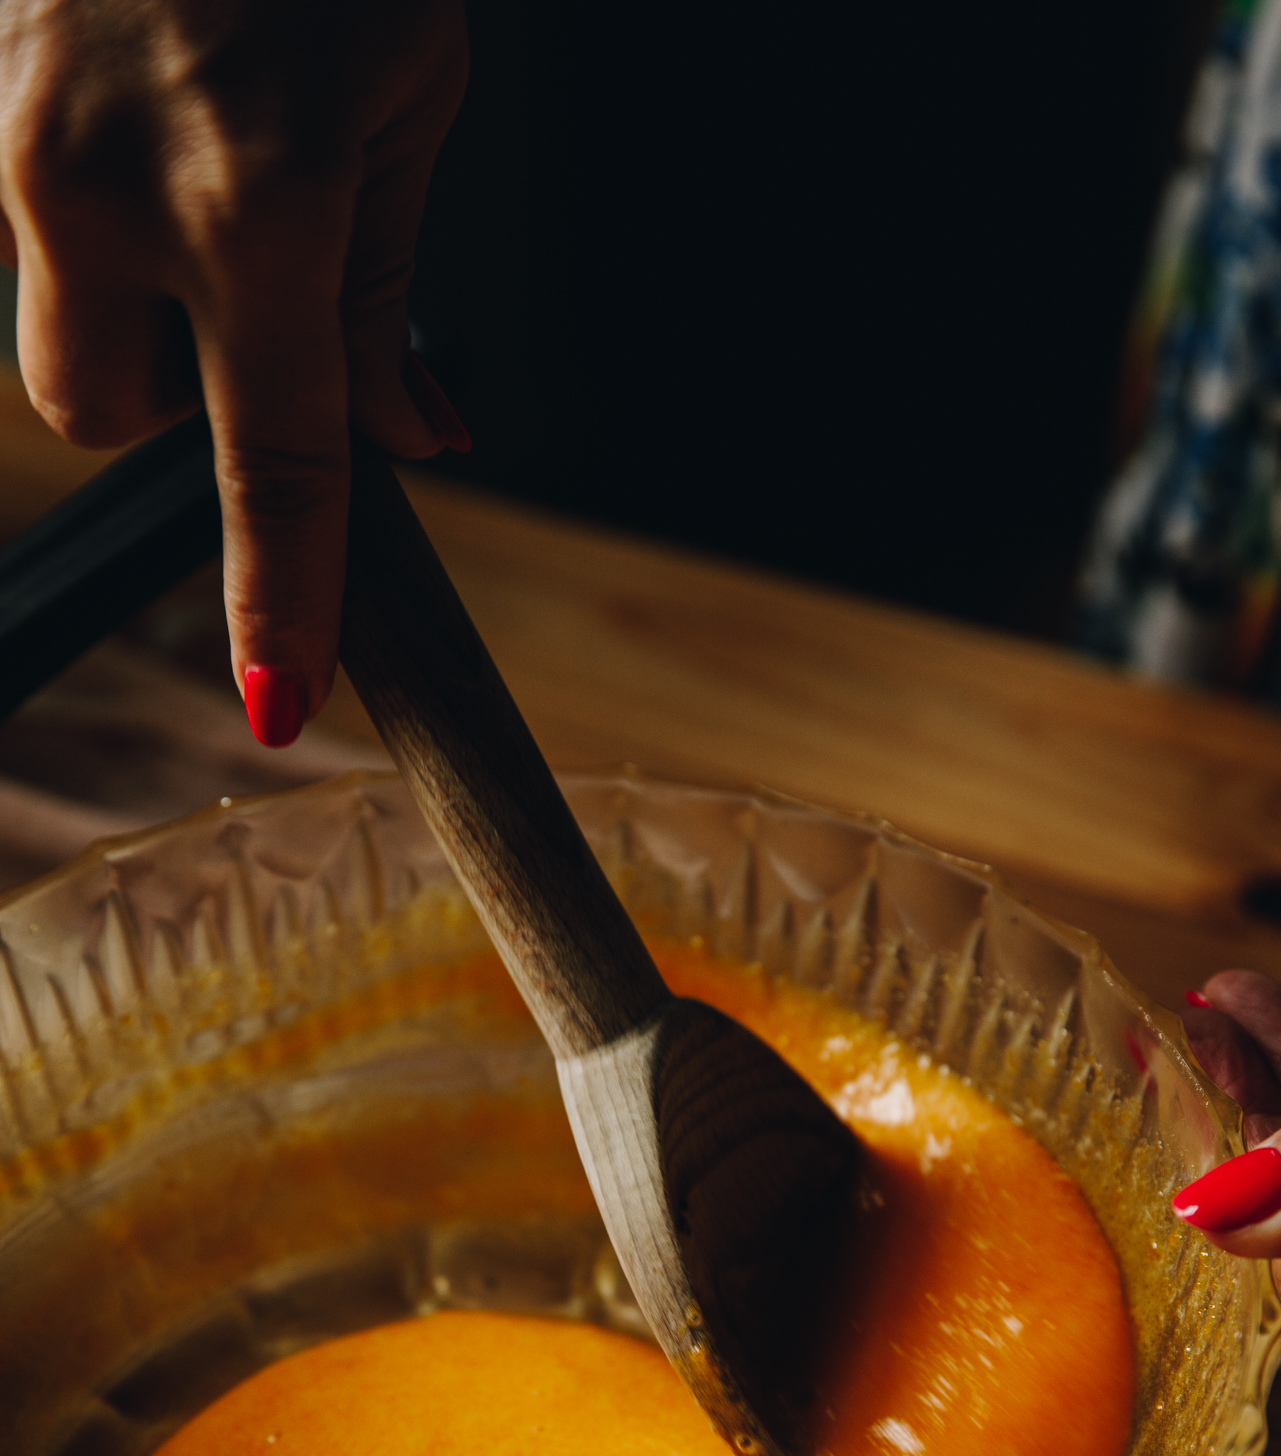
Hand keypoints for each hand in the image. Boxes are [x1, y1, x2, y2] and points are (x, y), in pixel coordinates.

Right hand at [0, 0, 468, 740]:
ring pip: (47, 326)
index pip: (274, 462)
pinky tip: (146, 122)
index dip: (278, 595)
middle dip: (177, 402)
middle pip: (104, 416)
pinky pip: (22, 227)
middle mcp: (106, 183)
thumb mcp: (411, 105)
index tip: (275, 697)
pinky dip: (89, 221)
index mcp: (257, 201)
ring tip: (203, 180)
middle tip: (248, 305)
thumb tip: (412, 442)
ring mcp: (15, 134)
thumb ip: (392, 296)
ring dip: (126, 310)